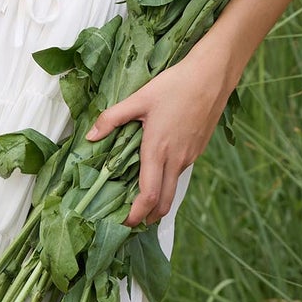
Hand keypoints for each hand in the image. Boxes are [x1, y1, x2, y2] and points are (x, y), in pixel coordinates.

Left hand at [86, 38, 235, 226]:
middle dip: (147, 217)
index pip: (147, 197)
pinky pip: (180, 173)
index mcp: (157, 151)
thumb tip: (90, 137)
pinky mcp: (197, 150)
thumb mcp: (139, 98)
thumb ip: (111, 119)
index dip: (135, 216)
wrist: (211, 77)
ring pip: (172, 188)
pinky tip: (158, 171)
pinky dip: (167, 182)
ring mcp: (189, 157)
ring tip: (140, 199)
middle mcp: (176, 160)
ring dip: (157, 200)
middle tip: (131, 221)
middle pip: (163, 203)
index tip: (123, 224)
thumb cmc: (174, 85)